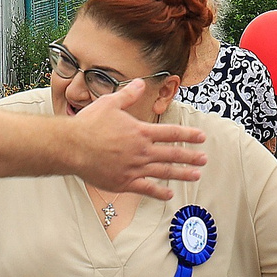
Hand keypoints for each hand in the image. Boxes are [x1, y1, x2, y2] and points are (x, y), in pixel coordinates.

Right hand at [69, 80, 206, 200]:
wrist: (72, 146)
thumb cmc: (89, 124)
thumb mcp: (110, 103)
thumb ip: (128, 94)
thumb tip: (140, 82)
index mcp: (140, 132)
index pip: (171, 133)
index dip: (188, 135)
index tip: (201, 137)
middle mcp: (141, 151)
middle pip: (172, 154)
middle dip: (191, 156)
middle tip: (204, 159)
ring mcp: (134, 168)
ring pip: (164, 173)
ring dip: (182, 174)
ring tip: (196, 175)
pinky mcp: (124, 182)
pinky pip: (146, 189)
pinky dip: (159, 192)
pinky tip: (169, 194)